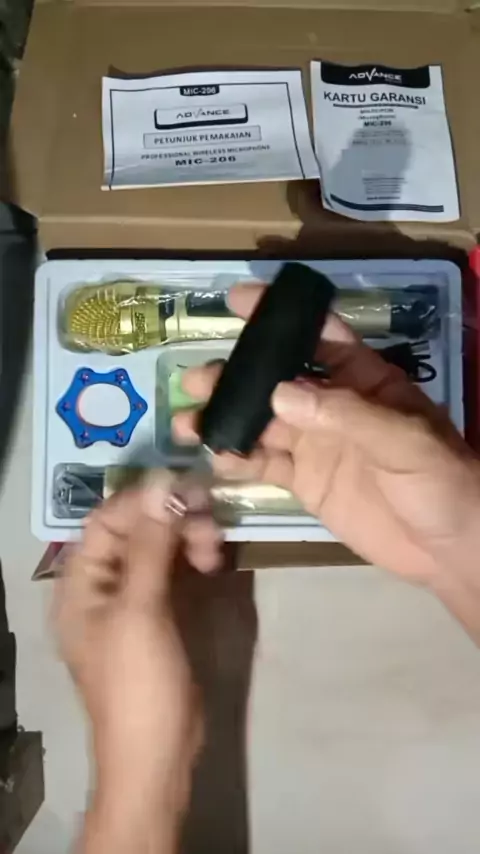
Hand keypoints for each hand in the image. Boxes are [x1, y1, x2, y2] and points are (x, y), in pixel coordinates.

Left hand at [54, 472, 221, 853]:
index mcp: (82, 583)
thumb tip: (162, 484)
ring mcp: (135, 601)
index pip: (107, 520)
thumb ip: (150, 544)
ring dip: (189, 538)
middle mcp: (104, 586)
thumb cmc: (138, 683)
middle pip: (137, 530)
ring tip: (216, 552)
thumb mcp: (141, 609)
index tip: (189, 489)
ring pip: (161, 548)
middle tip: (212, 520)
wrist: (157, 755)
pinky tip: (215, 563)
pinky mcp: (163, 616)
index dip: (145, 500)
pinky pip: (177, 572)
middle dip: (174, 520)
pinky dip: (195, 561)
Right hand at [174, 284, 479, 592]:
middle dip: (235, 375)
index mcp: (362, 379)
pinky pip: (265, 464)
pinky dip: (238, 459)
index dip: (278, 316)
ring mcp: (315, 443)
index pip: (317, 334)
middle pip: (275, 379)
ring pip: (261, 422)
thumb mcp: (403, 438)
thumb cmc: (440, 479)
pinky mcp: (305, 481)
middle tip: (196, 379)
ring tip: (188, 423)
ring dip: (225, 418)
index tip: (236, 300)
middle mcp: (331, 404)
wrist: (448, 546)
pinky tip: (215, 458)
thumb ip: (343, 414)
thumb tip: (278, 394)